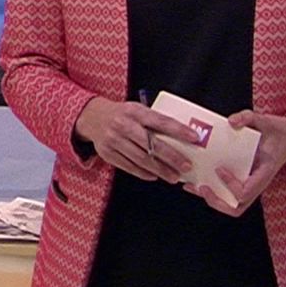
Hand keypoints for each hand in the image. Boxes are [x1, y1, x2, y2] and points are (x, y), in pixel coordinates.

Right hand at [73, 97, 205, 183]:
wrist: (91, 117)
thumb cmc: (121, 114)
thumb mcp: (136, 109)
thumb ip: (153, 120)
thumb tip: (181, 136)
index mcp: (134, 111)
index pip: (160, 121)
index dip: (178, 130)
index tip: (194, 138)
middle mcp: (123, 125)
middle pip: (152, 144)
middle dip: (172, 157)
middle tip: (187, 166)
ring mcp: (114, 140)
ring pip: (141, 159)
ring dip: (160, 170)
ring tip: (174, 177)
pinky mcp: (107, 154)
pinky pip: (129, 166)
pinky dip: (144, 173)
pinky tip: (155, 176)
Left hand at [193, 112, 285, 216]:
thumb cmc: (277, 132)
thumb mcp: (266, 120)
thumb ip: (248, 118)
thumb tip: (231, 122)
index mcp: (265, 173)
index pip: (246, 192)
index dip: (230, 185)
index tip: (219, 169)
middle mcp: (257, 183)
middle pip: (237, 208)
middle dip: (216, 201)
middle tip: (202, 186)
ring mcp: (250, 184)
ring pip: (231, 205)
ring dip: (211, 199)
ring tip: (192, 186)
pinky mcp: (243, 180)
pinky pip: (228, 194)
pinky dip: (213, 191)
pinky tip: (196, 180)